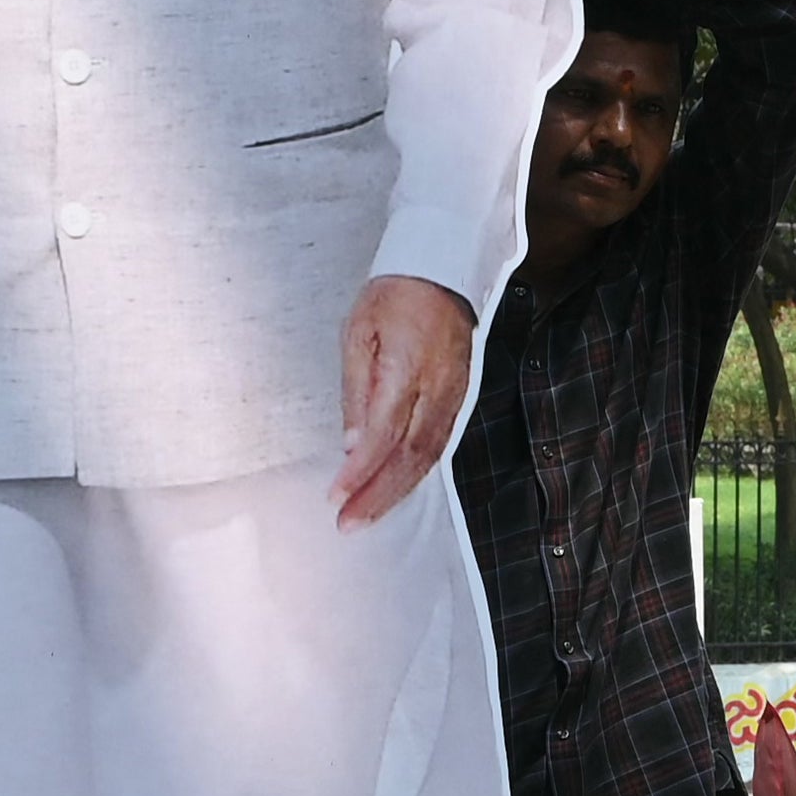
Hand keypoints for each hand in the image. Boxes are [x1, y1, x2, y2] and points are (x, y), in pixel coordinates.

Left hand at [335, 275, 474, 529]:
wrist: (441, 272)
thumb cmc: (393, 297)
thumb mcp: (358, 333)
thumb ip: (356, 391)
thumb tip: (350, 445)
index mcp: (408, 368)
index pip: (384, 433)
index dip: (360, 472)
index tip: (336, 497)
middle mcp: (437, 389)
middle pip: (410, 457)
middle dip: (378, 496)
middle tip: (348, 523)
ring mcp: (453, 396)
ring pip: (428, 458)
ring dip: (396, 493)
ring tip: (365, 516)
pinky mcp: (459, 399)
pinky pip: (438, 446)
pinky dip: (415, 475)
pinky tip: (395, 489)